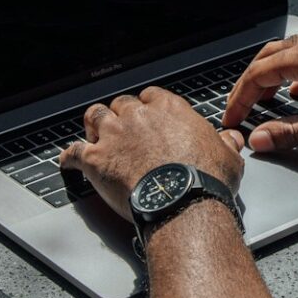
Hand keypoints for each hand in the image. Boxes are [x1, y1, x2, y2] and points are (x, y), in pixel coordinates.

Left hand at [58, 87, 244, 220]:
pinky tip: (67, 161)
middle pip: (121, 104)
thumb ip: (225, 143)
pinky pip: (73, 152)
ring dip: (94, 125)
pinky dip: (69, 157)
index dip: (147, 106)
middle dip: (120, 115)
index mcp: (170, 110)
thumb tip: (230, 138)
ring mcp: (114, 135)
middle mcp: (139, 116)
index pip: (151, 96)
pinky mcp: (96, 159)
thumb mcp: (228, 157)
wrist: (183, 201)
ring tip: (94, 134)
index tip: (148, 116)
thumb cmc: (206, 179)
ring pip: (94, 117)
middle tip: (122, 129)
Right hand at [222, 32, 297, 151]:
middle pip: (268, 58)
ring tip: (266, 101)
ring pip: (289, 55)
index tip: (231, 119)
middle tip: (241, 108)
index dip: (239, 99)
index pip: (257, 75)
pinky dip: (295, 74)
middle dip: (250, 85)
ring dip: (272, 77)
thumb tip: (260, 139)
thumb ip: (291, 134)